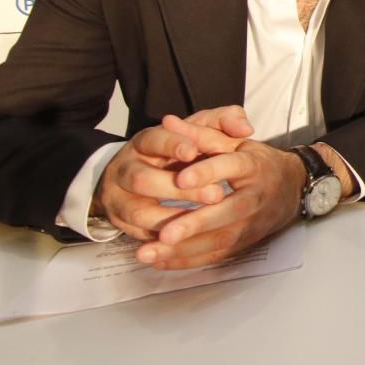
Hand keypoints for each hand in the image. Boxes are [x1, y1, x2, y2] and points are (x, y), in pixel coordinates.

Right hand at [94, 106, 252, 241]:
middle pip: (143, 180)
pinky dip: (163, 240)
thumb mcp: (198, 130)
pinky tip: (190, 242)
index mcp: (145, 142)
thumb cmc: (181, 151)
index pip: (154, 140)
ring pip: (138, 212)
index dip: (173, 145)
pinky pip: (139, 235)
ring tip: (205, 222)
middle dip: (180, 191)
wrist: (141, 174)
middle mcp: (125, 168)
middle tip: (217, 195)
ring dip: (172, 219)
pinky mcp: (121, 223)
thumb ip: (222, 122)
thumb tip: (245, 127)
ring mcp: (119, 198)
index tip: (195, 152)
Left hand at [135, 139, 308, 269]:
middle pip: (227, 212)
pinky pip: (217, 254)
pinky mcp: (246, 241)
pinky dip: (188, 260)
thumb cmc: (258, 162)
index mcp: (253, 165)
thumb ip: (201, 133)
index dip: (207, 172)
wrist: (293, 187)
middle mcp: (255, 196)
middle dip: (194, 224)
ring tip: (149, 253)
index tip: (180, 179)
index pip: (231, 167)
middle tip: (164, 233)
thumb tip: (169, 122)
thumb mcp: (235, 142)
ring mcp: (252, 223)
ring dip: (184, 249)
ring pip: (220, 239)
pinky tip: (161, 261)